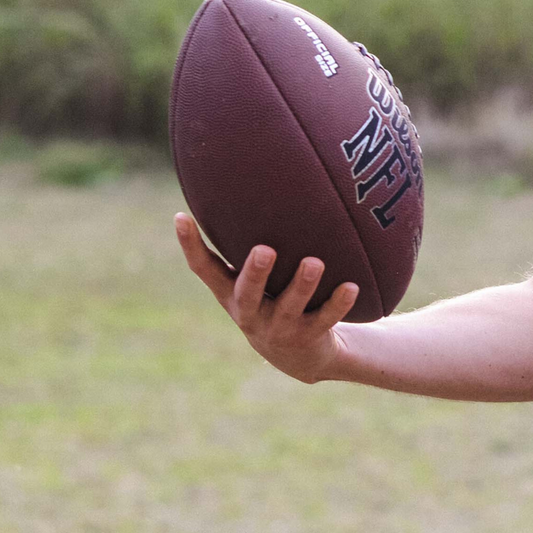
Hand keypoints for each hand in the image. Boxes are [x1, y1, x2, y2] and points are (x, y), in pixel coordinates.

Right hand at [174, 213, 360, 382]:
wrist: (297, 355)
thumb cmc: (272, 297)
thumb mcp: (256, 275)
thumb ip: (251, 239)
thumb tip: (253, 177)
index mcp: (231, 293)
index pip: (204, 270)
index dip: (190, 245)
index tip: (181, 216)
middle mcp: (251, 313)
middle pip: (247, 294)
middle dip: (255, 273)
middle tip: (265, 249)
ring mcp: (280, 328)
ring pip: (290, 308)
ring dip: (302, 286)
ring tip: (314, 262)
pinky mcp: (309, 337)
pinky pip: (325, 320)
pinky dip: (337, 304)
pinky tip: (351, 286)